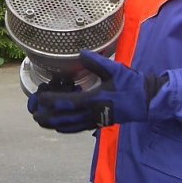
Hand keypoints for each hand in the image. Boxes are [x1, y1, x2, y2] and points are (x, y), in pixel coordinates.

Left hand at [27, 49, 151, 132]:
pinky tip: (59, 126)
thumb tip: (80, 53)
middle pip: (63, 120)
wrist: (147, 101)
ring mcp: (95, 121)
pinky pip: (78, 128)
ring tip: (41, 120)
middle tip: (34, 113)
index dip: (50, 101)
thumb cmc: (131, 84)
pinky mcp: (99, 124)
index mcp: (93, 100)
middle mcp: (91, 113)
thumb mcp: (114, 69)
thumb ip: (96, 62)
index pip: (66, 103)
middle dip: (46, 117)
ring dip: (53, 124)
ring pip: (68, 127)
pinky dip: (65, 128)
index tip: (39, 97)